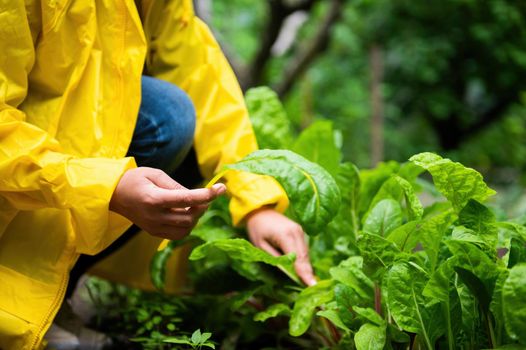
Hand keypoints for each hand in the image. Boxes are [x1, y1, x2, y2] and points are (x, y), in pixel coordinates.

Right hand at [110, 167, 225, 239]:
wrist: (112, 194)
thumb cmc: (133, 179)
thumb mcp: (155, 174)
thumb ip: (176, 186)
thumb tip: (196, 195)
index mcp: (154, 199)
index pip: (187, 199)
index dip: (207, 195)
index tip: (221, 188)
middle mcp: (154, 216)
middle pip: (189, 217)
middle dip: (202, 206)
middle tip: (205, 196)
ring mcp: (153, 227)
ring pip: (186, 229)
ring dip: (195, 217)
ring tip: (194, 205)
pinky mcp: (154, 232)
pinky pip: (178, 234)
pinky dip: (187, 225)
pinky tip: (185, 213)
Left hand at [246, 208, 315, 285]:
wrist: (260, 209)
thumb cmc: (257, 229)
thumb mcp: (261, 246)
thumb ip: (276, 259)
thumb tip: (290, 274)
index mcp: (286, 235)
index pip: (298, 259)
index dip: (305, 274)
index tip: (312, 286)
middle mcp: (297, 232)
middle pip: (304, 258)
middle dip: (308, 274)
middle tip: (313, 289)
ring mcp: (300, 231)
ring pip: (306, 254)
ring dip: (306, 267)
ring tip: (308, 283)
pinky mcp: (300, 232)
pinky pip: (303, 249)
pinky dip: (303, 260)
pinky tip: (302, 270)